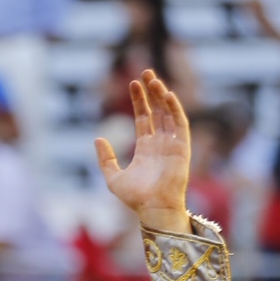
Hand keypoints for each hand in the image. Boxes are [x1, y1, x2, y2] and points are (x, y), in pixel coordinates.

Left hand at [95, 69, 191, 233]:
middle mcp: (160, 143)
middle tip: (145, 71)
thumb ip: (105, 158)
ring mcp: (172, 144)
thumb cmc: (135, 198)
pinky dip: (175, 109)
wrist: (152, 209)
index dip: (139, 100)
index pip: (143, 117)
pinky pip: (180, 124)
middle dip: (151, 92)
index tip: (133, 83)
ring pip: (168, 113)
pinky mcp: (182, 148)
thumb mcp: (112, 177)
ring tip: (154, 79)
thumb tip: (97, 138)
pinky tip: (167, 95)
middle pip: (157, 111)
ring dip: (163, 96)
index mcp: (145, 148)